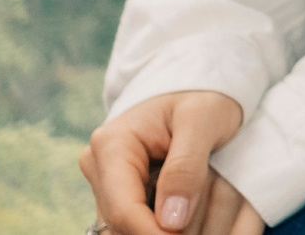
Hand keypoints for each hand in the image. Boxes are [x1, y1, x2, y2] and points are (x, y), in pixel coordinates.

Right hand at [80, 90, 262, 234]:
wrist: (199, 84)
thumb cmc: (204, 95)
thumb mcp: (203, 120)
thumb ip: (186, 167)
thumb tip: (171, 222)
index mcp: (112, 145)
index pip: (124, 209)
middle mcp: (101, 165)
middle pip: (122, 224)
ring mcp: (109, 180)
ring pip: (128, 226)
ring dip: (162, 232)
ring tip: (197, 228)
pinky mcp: (123, 190)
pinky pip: (138, 220)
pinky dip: (162, 227)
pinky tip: (190, 225)